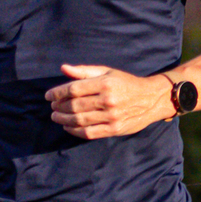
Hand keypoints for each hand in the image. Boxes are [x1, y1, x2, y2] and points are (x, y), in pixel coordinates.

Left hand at [47, 64, 174, 138]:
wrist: (152, 99)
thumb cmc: (126, 83)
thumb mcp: (107, 72)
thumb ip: (84, 71)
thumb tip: (63, 68)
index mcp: (105, 84)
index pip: (74, 89)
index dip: (57, 93)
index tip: (48, 96)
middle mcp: (108, 100)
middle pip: (75, 106)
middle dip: (59, 106)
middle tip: (53, 106)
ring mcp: (111, 116)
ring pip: (79, 120)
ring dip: (63, 119)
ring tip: (56, 116)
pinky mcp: (114, 129)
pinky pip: (89, 133)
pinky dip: (74, 131)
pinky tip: (68, 127)